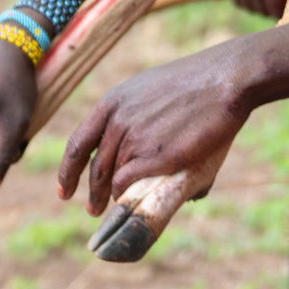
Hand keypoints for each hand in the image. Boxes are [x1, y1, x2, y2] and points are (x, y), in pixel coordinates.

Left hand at [58, 47, 253, 217]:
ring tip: (115, 209)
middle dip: (91, 192)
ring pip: (112, 178)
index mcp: (113, 102)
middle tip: (91, 209)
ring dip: (112, 196)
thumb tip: (137, 152)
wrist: (223, 79)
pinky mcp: (155, 157)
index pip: (78, 143)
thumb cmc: (197, 85)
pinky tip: (133, 201)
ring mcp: (134, 138)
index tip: (64, 190)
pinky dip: (126, 197)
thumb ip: (136, 117)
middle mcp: (117, 121)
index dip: (68, 171)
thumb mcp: (152, 90)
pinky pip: (128, 184)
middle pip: (95, 167)